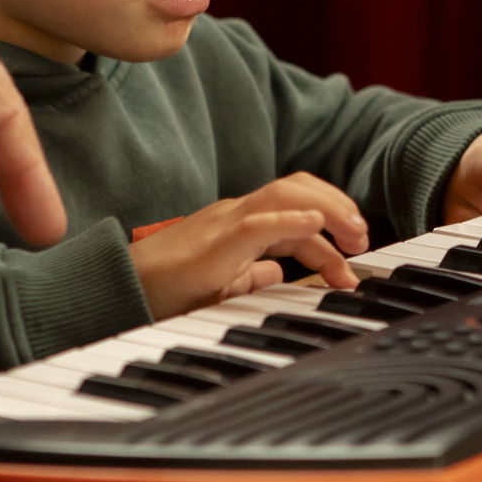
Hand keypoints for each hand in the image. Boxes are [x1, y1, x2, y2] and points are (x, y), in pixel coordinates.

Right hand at [130, 174, 368, 317]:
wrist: (119, 292)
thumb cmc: (164, 290)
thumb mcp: (221, 285)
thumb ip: (251, 276)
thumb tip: (281, 276)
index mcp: (241, 226)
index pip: (296, 212)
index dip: (331, 235)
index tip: (352, 267)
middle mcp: (236, 215)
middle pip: (296, 189)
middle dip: (338, 208)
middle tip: (363, 241)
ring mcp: (224, 223)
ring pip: (284, 195)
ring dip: (327, 210)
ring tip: (353, 236)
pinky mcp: (213, 243)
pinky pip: (256, 222)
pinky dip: (290, 220)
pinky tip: (315, 224)